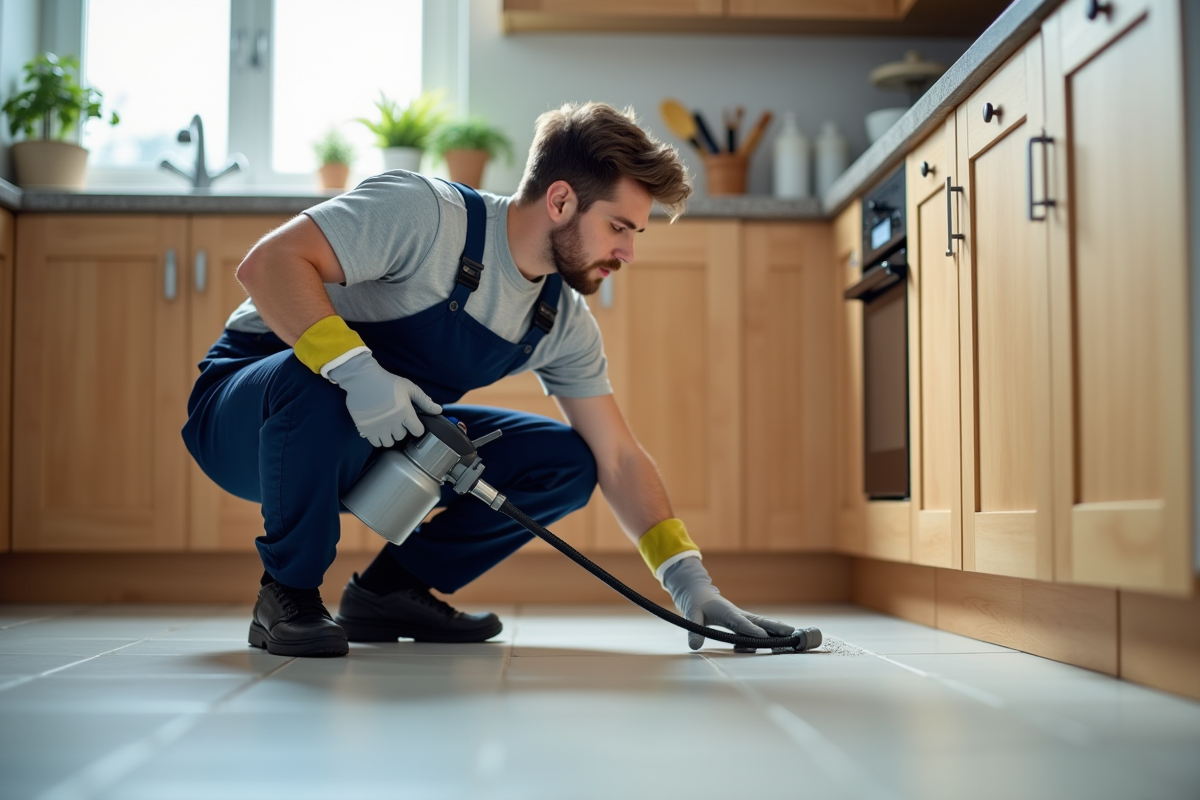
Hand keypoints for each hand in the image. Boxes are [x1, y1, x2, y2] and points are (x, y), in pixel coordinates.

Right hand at [327, 352, 441, 446]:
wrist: (362, 379)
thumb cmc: (387, 382)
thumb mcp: (409, 388)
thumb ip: (424, 401)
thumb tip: (438, 410)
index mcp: (405, 412)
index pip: (418, 431)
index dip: (417, 427)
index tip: (413, 423)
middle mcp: (392, 422)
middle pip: (402, 436)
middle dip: (401, 429)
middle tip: (397, 420)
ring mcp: (378, 427)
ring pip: (388, 442)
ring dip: (389, 436)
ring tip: (387, 426)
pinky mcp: (365, 429)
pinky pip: (375, 443)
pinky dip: (377, 438)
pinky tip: (378, 428)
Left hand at [662, 557, 795, 649]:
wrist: (700, 594)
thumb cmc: (696, 604)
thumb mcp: (691, 615)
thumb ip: (694, 630)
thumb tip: (694, 646)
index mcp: (727, 613)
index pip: (741, 623)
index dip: (752, 630)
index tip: (764, 637)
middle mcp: (738, 615)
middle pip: (760, 622)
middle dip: (776, 628)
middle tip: (792, 633)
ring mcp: (743, 618)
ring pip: (763, 624)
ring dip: (778, 630)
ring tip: (794, 637)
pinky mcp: (743, 622)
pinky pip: (758, 629)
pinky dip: (771, 634)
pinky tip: (780, 640)